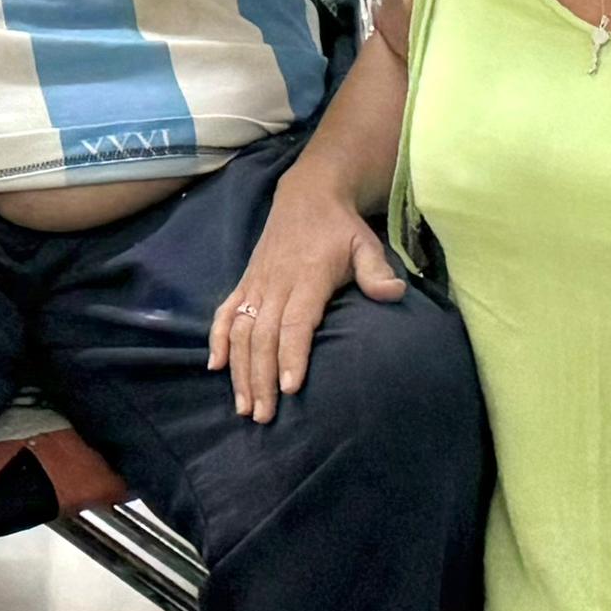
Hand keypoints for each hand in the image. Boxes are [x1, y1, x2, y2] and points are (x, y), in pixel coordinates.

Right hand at [205, 164, 405, 420]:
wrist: (307, 194)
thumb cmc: (341, 228)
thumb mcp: (365, 243)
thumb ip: (376, 270)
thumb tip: (394, 293)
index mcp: (307, 277)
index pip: (295, 323)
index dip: (291, 356)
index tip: (290, 388)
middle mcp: (276, 284)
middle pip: (263, 336)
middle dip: (261, 378)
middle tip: (264, 416)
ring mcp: (257, 284)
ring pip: (240, 331)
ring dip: (239, 369)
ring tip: (243, 406)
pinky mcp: (245, 283)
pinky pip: (224, 312)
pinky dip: (216, 339)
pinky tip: (215, 367)